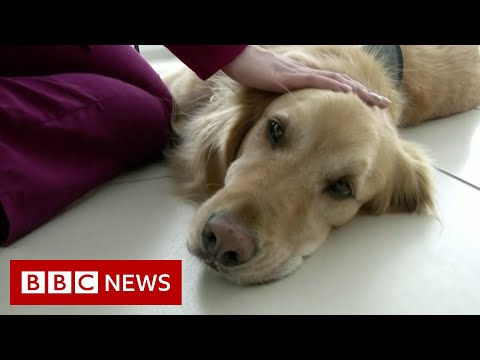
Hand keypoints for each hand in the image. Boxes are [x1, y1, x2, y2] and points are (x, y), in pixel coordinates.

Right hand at [222, 45, 390, 108]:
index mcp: (307, 78)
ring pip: (337, 81)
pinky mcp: (292, 76)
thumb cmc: (254, 73)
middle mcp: (309, 74)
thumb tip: (293, 109)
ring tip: (377, 101)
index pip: (337, 85)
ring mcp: (302, 74)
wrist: (240, 60)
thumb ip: (287, 94)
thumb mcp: (274, 87)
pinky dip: (335, 87)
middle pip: (344, 82)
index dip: (355, 93)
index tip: (370, 104)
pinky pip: (317, 82)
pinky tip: (349, 92)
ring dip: (359, 91)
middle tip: (386, 104)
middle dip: (366, 94)